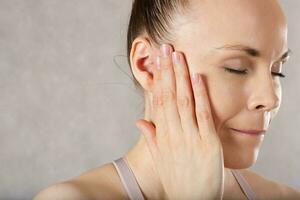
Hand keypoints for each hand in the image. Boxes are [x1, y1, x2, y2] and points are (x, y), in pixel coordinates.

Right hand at [135, 44, 223, 199]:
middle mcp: (173, 134)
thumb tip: (139, 121)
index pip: (158, 102)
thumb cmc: (176, 180)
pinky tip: (196, 77)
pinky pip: (203, 114)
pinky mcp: (209, 143)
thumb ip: (151, 138)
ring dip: (181, 76)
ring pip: (184, 101)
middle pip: (169, 96)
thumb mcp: (160, 159)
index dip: (158, 80)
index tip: (157, 62)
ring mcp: (191, 138)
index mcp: (161, 137)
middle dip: (168, 71)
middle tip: (166, 48)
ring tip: (178, 55)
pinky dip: (199, 95)